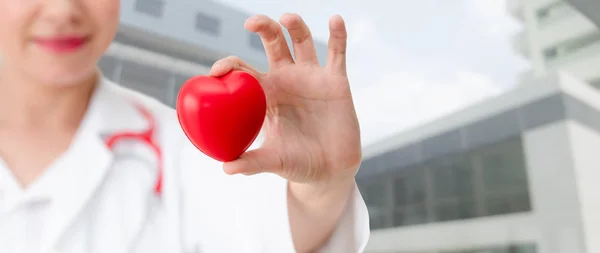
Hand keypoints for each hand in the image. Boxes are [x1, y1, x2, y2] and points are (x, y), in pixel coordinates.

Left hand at [210, 13, 360, 186]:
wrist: (331, 170)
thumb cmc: (298, 163)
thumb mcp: (274, 161)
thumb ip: (252, 162)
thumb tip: (226, 168)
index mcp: (266, 95)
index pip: (244, 71)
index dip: (229, 65)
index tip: (218, 71)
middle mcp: (287, 79)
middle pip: (273, 43)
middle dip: (263, 27)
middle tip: (250, 23)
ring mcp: (312, 77)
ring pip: (302, 41)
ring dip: (295, 25)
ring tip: (286, 18)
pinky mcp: (336, 81)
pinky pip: (337, 53)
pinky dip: (338, 35)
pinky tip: (335, 20)